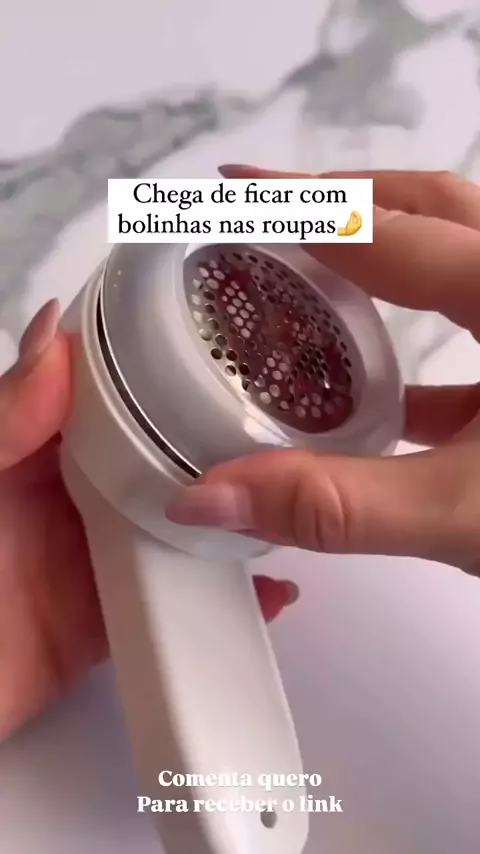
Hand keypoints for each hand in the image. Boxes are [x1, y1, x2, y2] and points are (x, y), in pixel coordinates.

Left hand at [0, 301, 297, 740]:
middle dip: (214, 453)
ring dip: (227, 526)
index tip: (225, 359)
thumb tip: (55, 332)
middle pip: (156, 469)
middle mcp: (70, 505)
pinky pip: (172, 607)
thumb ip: (9, 416)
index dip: (161, 378)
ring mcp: (90, 564)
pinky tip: (267, 594)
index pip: (110, 405)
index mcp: (37, 456)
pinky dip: (219, 604)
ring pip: (174, 535)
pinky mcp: (103, 624)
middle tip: (281, 437)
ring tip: (288, 510)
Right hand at [167, 166, 479, 576]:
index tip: (229, 189)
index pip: (386, 229)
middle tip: (269, 213)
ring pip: (453, 263)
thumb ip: (335, 503)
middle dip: (344, 204)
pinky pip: (476, 333)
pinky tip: (381, 397)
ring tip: (310, 283)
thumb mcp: (457, 510)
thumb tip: (206, 496)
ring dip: (383, 262)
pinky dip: (421, 348)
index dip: (301, 206)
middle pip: (429, 213)